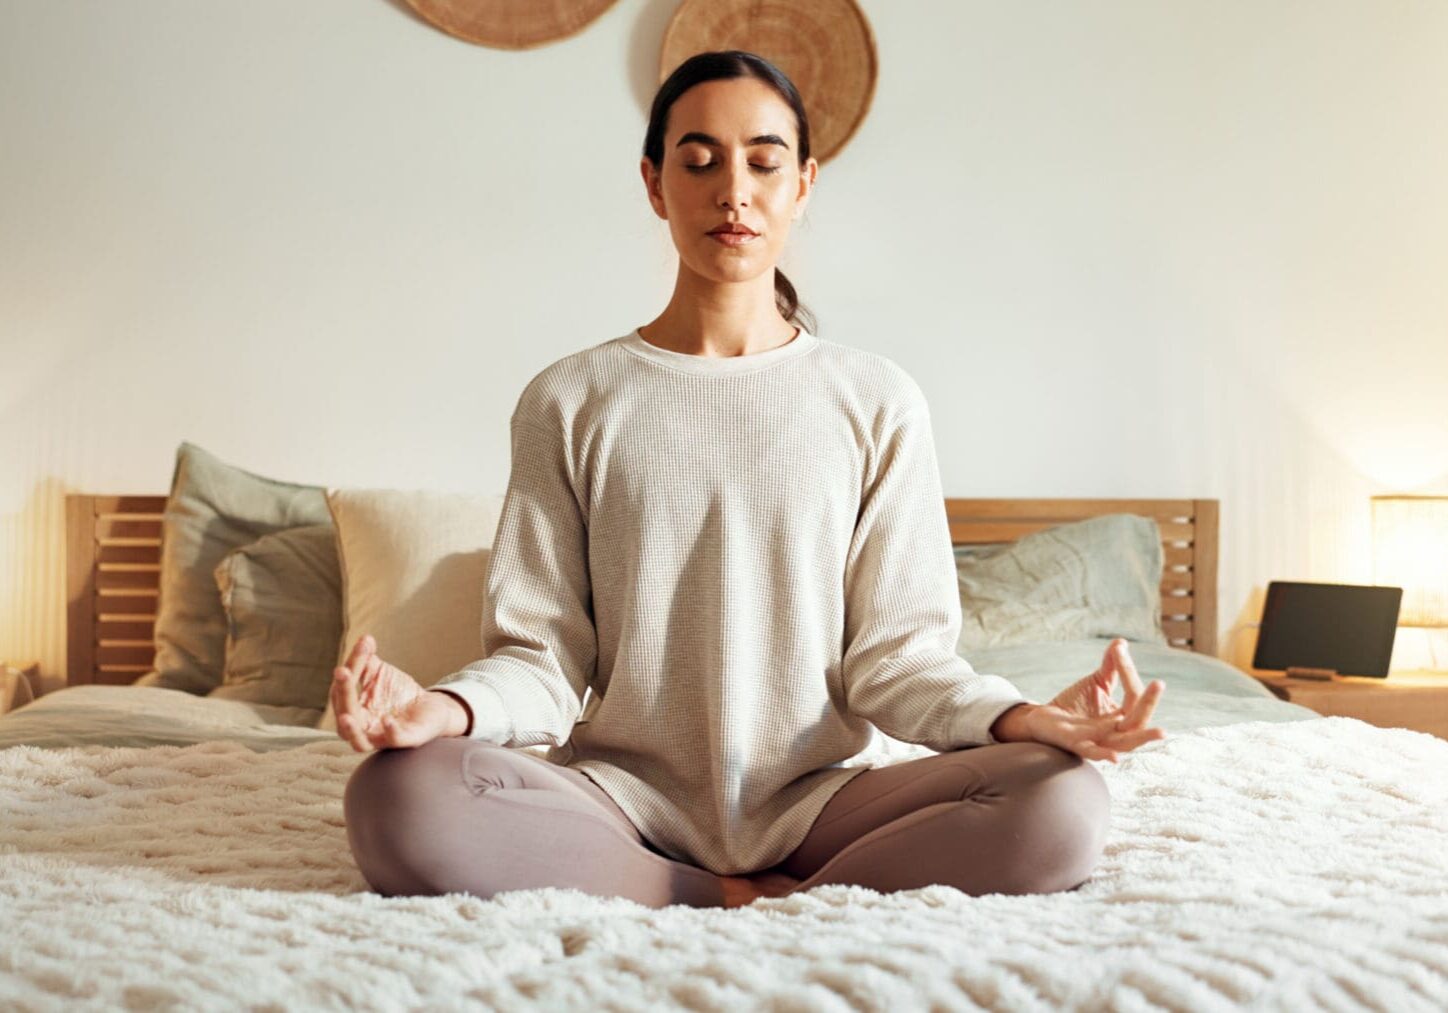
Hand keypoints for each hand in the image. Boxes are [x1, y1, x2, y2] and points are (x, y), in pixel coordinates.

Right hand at [331, 634, 456, 751]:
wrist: (431, 708)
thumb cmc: (398, 694)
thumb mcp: (380, 675)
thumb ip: (367, 660)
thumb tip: (365, 638)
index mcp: (354, 711)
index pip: (343, 690)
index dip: (352, 666)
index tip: (363, 645)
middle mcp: (363, 728)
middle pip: (345, 714)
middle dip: (343, 693)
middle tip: (343, 671)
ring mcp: (382, 738)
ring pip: (359, 742)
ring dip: (351, 730)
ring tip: (346, 717)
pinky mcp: (405, 741)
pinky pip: (394, 741)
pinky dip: (390, 732)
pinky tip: (388, 719)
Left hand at [991, 638, 1166, 762]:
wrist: (1043, 718)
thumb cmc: (1074, 703)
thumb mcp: (1096, 682)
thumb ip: (1111, 665)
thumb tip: (1122, 642)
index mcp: (1122, 717)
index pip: (1134, 696)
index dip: (1128, 672)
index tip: (1118, 650)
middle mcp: (1114, 732)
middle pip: (1139, 722)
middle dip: (1149, 703)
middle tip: (1159, 683)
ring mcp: (1097, 740)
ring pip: (1125, 743)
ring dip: (1143, 738)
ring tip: (1162, 732)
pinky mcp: (1076, 744)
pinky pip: (1093, 753)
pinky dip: (1104, 755)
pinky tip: (1116, 757)